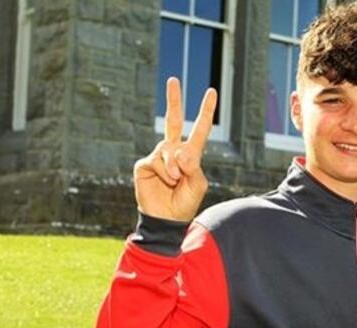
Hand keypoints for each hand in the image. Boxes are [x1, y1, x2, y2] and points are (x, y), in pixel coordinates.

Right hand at [133, 77, 217, 221]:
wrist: (167, 219)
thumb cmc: (185, 203)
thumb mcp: (198, 184)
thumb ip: (194, 166)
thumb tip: (181, 150)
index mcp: (190, 155)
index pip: (199, 129)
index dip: (205, 111)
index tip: (211, 92)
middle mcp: (174, 152)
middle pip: (172, 120)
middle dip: (174, 100)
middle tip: (174, 79)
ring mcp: (158, 156)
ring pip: (168, 147)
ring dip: (174, 165)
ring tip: (175, 180)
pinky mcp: (145, 164)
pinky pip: (157, 159)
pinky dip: (164, 170)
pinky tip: (165, 181)